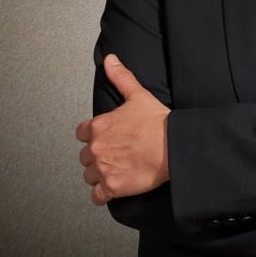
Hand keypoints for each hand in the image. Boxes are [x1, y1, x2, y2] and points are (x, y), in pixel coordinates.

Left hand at [76, 54, 170, 204]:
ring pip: (90, 175)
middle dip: (98, 155)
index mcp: (99, 126)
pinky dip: (104, 194)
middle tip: (116, 153)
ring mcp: (102, 169)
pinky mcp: (111, 188)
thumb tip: (110, 60)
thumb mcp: (138, 95)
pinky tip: (115, 186)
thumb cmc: (157, 122)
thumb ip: (120, 77)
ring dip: (100, 174)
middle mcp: (96, 148)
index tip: (107, 136)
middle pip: (85, 156)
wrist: (173, 146)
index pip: (82, 133)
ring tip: (117, 168)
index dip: (94, 134)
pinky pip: (97, 196)